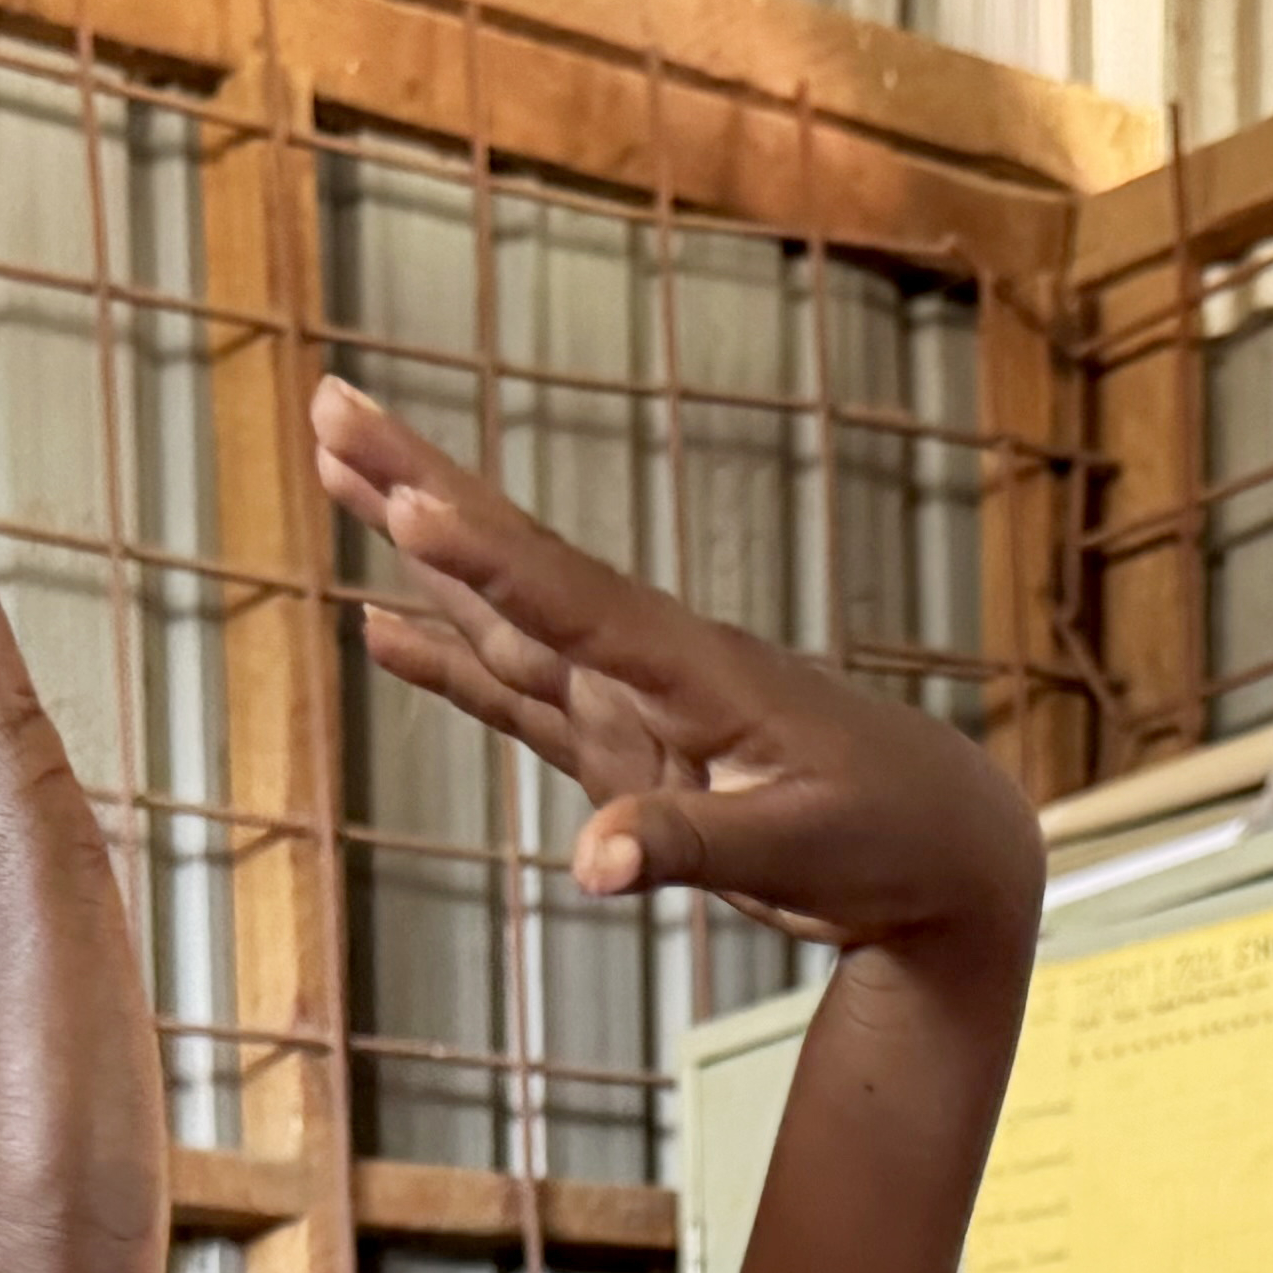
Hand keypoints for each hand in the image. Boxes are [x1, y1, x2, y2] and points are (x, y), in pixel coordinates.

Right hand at [311, 379, 1046, 971]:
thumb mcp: (794, 854)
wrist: (941, 845)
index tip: (410, 502)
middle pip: (513, 564)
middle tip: (330, 406)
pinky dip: (449, 659)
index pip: (568, 603)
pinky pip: (516, 692)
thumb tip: (587, 867)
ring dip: (420, 544)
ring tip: (337, 468)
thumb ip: (687, 849)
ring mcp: (628, 700)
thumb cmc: (884, 841)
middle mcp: (645, 664)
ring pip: (499, 609)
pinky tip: (382, 624)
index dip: (485, 561)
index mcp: (692, 673)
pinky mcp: (623, 747)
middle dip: (420, 486)